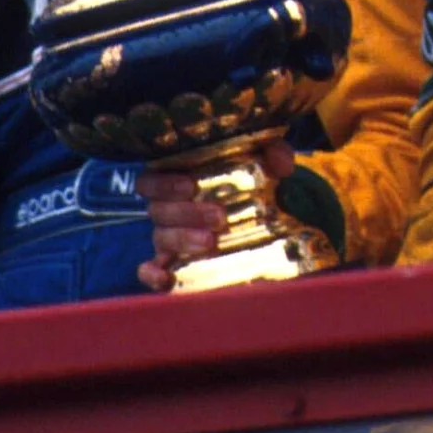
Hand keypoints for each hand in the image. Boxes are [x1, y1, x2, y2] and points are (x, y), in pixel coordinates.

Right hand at [134, 138, 292, 292]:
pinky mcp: (175, 268)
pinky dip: (154, 275)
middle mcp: (168, 211)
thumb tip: (281, 164)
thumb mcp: (261, 164)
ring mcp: (170, 241)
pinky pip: (152, 273)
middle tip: (219, 217)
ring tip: (210, 241)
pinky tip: (165, 277)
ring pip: (161, 239)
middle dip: (187, 213)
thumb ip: (271, 155)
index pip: (151, 181)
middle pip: (159, 211)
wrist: (263, 224)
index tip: (190, 185)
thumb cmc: (250, 185)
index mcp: (177, 182)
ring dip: (182, 239)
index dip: (164, 183)